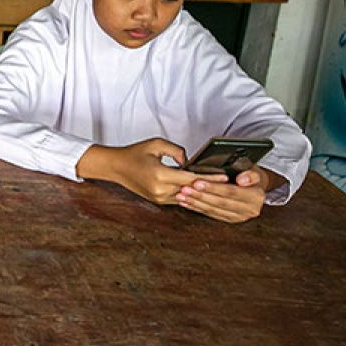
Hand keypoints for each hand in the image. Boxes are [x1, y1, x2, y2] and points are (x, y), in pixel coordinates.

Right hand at [77, 138, 225, 205]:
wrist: (116, 167)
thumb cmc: (134, 153)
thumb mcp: (156, 144)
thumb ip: (177, 151)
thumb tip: (189, 161)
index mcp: (160, 175)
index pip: (192, 179)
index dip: (210, 178)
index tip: (225, 178)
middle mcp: (160, 190)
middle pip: (192, 189)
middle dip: (210, 186)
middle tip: (229, 184)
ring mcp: (159, 198)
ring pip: (187, 196)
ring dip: (201, 192)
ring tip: (219, 189)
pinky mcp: (158, 201)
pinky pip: (180, 198)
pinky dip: (191, 195)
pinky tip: (203, 193)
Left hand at [176, 167, 273, 222]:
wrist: (257, 189)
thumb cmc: (253, 177)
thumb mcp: (255, 170)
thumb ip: (251, 174)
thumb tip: (242, 179)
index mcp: (255, 198)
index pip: (231, 192)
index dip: (213, 188)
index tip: (198, 183)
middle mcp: (248, 210)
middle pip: (220, 202)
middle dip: (201, 196)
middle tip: (185, 189)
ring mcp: (238, 217)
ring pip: (213, 210)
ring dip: (195, 203)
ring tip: (181, 195)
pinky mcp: (229, 219)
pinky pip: (211, 214)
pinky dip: (196, 208)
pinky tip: (185, 203)